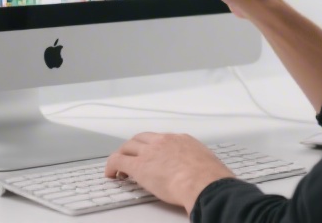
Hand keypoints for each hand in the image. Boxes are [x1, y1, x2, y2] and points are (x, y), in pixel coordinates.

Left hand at [104, 133, 233, 212]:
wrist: (204, 182)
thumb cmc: (210, 178)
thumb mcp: (207, 163)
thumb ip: (199, 164)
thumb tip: (202, 173)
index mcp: (182, 140)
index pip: (161, 138)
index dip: (152, 146)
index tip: (151, 153)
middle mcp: (164, 141)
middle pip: (141, 138)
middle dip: (133, 147)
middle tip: (130, 156)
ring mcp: (150, 152)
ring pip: (127, 147)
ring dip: (122, 155)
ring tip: (118, 167)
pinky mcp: (139, 166)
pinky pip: (117, 161)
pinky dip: (111, 166)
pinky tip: (111, 174)